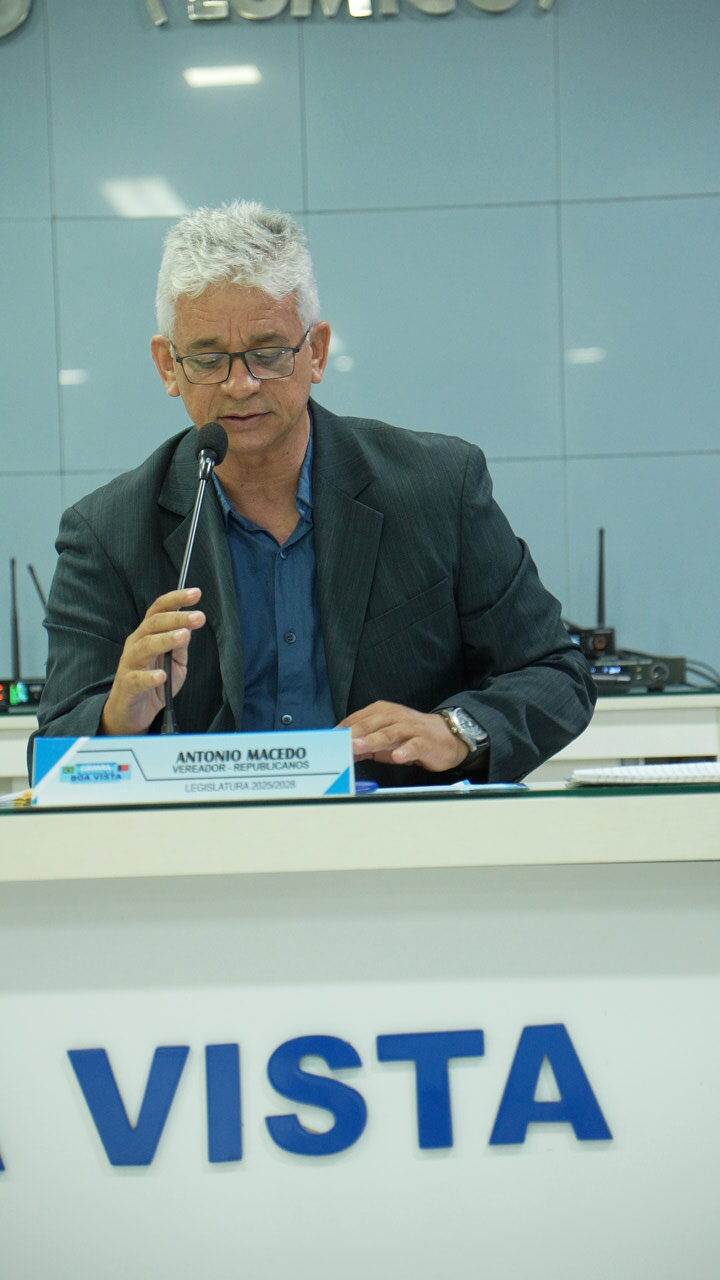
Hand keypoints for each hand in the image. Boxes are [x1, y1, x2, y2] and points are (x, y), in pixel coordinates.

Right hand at [100, 588, 205, 734]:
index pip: (159, 610)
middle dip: (177, 617)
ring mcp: (129, 663)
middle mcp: (136, 643)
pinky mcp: (127, 685)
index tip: (196, 593)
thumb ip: (181, 647)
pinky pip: (136, 679)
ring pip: (145, 646)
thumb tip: (189, 628)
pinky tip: (162, 675)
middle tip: (199, 617)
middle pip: (154, 624)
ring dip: (165, 639)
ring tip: (184, 636)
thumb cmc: (155, 683)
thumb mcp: (175, 663)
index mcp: (147, 634)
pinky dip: (149, 677)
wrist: (132, 712)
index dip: (176, 599)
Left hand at [337, 701, 467, 772]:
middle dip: (352, 735)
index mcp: (381, 712)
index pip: (356, 719)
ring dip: (371, 740)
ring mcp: (409, 728)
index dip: (341, 731)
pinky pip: (413, 745)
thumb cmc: (408, 737)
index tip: (326, 742)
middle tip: (336, 745)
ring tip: (356, 747)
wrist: (445, 737)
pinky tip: (397, 756)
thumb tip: (339, 752)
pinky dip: (405, 750)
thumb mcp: (382, 738)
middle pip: (369, 724)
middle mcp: (394, 716)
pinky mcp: (424, 741)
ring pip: (388, 733)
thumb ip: (361, 743)